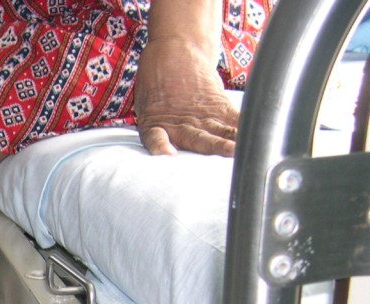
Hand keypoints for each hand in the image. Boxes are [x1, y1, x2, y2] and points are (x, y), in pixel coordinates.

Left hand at [134, 38, 238, 156]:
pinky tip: (257, 135)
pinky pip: (235, 119)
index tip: (168, 154)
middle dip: (209, 148)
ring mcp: (203, 115)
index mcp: (155, 124)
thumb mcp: (143, 108)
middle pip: (197, 139)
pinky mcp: (220, 106)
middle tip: (221, 154)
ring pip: (219, 132)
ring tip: (238, 149)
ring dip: (229, 141)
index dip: (160, 146)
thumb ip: (152, 132)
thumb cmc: (155, 85)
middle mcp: (182, 123)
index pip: (156, 138)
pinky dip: (244, 127)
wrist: (175, 52)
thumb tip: (160, 155)